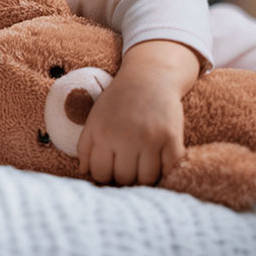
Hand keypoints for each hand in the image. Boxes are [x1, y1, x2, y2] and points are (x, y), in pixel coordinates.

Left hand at [76, 40, 199, 185]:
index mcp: (103, 134)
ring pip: (147, 179)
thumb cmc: (118, 100)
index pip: (100, 174)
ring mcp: (151, 139)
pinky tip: (159, 160)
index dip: (105, 176)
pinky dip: (165, 169)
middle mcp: (126, 138)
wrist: (150, 77)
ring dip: (144, 176)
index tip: (111, 170)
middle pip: (124, 178)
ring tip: (143, 165)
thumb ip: (85, 146)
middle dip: (124, 177)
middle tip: (128, 167)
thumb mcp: (94, 118)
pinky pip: (168, 168)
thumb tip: (83, 172)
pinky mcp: (172, 138)